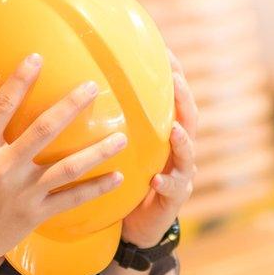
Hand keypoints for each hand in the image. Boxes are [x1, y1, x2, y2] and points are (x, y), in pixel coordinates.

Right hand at [0, 54, 128, 270]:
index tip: (38, 59)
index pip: (2, 107)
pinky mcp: (34, 214)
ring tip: (122, 137)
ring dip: (97, 152)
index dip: (21, 80)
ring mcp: (22, 192)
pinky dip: (96, 189)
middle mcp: (4, 168)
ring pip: (67, 167)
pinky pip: (70, 200)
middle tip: (93, 88)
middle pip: (44, 130)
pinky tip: (118, 178)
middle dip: (71, 106)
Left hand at [120, 49, 197, 247]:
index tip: (166, 50)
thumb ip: (112, 122)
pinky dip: (166, 183)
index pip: (174, 99)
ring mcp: (181, 174)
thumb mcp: (122, 147)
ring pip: (188, 154)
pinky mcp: (174, 199)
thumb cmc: (126, 179)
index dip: (174, 75)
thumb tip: (83, 85)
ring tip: (174, 130)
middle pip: (189, 120)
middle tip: (176, 80)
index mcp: (165, 135)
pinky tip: (157, 180)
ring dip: (182, 141)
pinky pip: (173, 190)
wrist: (136, 224)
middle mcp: (179, 151)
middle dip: (185, 100)